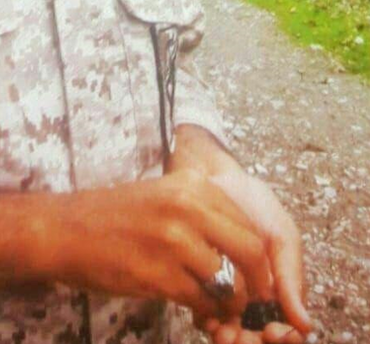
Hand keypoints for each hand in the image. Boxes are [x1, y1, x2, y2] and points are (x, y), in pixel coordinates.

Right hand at [42, 168, 272, 320]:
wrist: (65, 229)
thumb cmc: (115, 216)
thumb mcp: (164, 195)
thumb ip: (202, 212)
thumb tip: (244, 247)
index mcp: (192, 184)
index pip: (248, 222)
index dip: (259, 255)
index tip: (257, 274)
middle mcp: (187, 207)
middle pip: (249, 250)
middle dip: (257, 281)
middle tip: (253, 299)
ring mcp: (173, 241)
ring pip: (228, 281)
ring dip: (230, 302)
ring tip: (221, 307)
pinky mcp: (158, 274)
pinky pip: (200, 300)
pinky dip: (205, 311)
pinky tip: (197, 309)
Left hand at [170, 126, 311, 342]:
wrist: (215, 179)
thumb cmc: (255, 205)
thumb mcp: (281, 237)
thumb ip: (291, 277)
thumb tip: (304, 325)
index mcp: (278, 289)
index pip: (284, 328)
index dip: (280, 336)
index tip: (271, 331)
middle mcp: (254, 298)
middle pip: (256, 335)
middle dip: (250, 340)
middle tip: (239, 336)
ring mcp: (228, 294)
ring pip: (231, 331)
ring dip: (228, 336)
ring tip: (222, 330)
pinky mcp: (202, 286)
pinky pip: (206, 314)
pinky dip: (207, 320)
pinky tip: (206, 316)